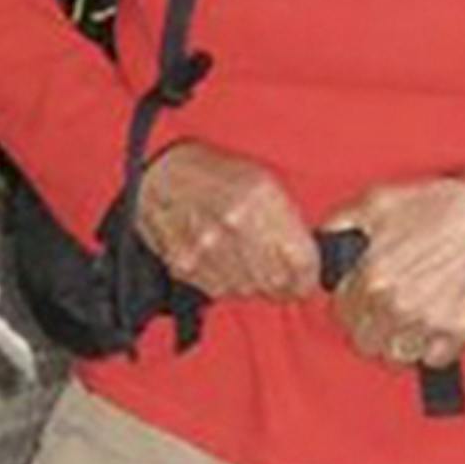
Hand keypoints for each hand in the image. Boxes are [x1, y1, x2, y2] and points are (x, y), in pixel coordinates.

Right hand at [136, 141, 319, 302]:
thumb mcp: (261, 178)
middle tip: (280, 277)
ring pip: (249, 290)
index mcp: (261, 197)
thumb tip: (309, 255)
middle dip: (284, 284)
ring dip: (254, 284)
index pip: (302, 261)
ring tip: (247, 263)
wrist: (154, 172)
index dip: (309, 277)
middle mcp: (235, 225)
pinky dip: (228, 284)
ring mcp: (208, 248)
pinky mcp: (185, 264)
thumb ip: (287, 218)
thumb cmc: (212, 172)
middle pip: (277, 282)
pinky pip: (220, 291)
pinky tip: (224, 263)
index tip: (307, 278)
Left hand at [321, 178, 464, 368]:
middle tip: (386, 308)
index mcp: (372, 278)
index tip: (363, 296)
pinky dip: (431, 348)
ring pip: (396, 356)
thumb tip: (323, 243)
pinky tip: (433, 324)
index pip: (340, 315)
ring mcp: (428, 323)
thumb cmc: (439, 205)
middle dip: (371, 326)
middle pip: (365, 342)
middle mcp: (397, 306)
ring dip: (398, 341)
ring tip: (408, 318)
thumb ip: (340, 223)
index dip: (350, 304)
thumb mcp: (378, 201)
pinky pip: (432, 359)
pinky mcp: (458, 332)